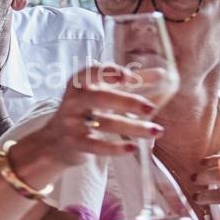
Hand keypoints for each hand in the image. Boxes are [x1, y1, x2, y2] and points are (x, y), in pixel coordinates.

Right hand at [19, 65, 161, 167]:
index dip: (110, 73)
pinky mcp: (74, 143)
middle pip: (100, 98)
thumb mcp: (104, 92)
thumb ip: (131, 82)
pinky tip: (133, 148)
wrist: (55, 140)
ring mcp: (72, 122)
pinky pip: (95, 146)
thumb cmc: (86, 110)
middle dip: (126, 102)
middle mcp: (73, 100)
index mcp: (79, 83)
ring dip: (133, 127)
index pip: (91, 72)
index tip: (130, 77)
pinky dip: (114, 148)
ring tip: (157, 130)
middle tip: (151, 108)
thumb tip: (163, 73)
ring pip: (104, 124)